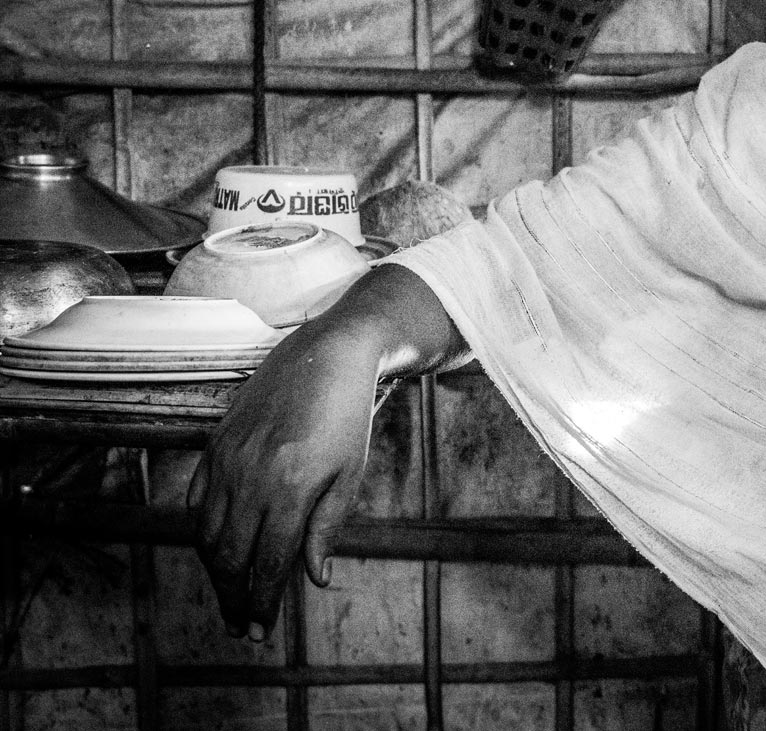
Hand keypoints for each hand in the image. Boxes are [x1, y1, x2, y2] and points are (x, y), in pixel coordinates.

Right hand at [188, 265, 464, 640]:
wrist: (326, 355)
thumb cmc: (347, 416)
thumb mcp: (351, 473)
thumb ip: (327, 527)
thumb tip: (314, 579)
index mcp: (290, 486)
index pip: (265, 561)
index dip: (261, 601)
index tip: (260, 630)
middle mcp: (250, 476)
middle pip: (229, 555)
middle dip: (233, 597)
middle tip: (240, 628)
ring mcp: (227, 459)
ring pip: (205, 532)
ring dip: (214, 571)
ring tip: (228, 596)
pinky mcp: (214, 445)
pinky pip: (194, 500)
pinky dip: (199, 531)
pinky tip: (213, 549)